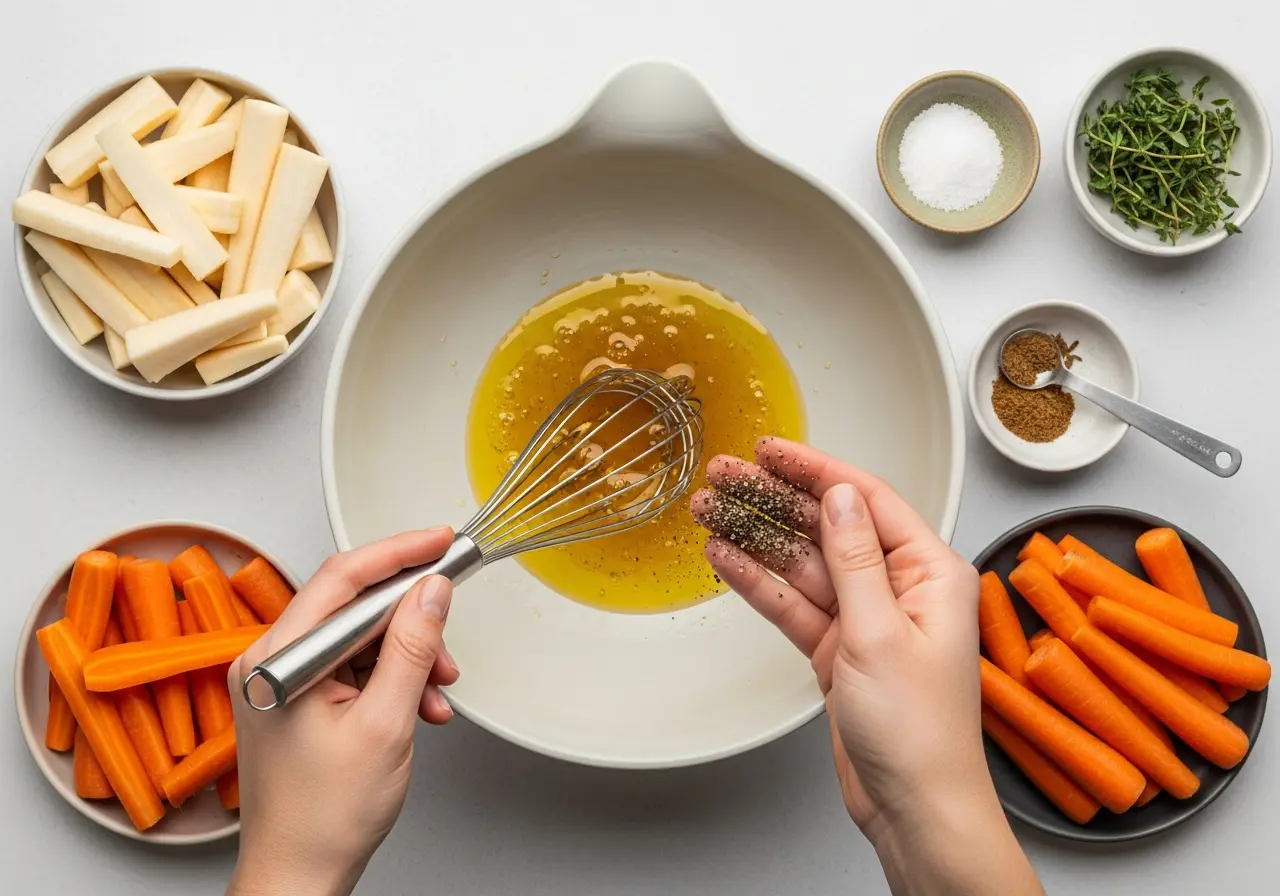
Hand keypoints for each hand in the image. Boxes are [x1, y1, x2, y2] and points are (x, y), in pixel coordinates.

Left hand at [227, 529, 459, 895]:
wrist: (299, 875)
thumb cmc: (324, 818)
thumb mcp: (385, 724)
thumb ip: (411, 649)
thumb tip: (431, 591)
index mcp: (278, 661)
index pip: (343, 578)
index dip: (400, 554)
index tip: (441, 542)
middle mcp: (272, 662)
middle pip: (354, 607)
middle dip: (412, 620)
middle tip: (449, 631)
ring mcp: (284, 681)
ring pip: (362, 638)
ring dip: (409, 657)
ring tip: (437, 692)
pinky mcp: (299, 698)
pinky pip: (355, 666)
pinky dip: (393, 680)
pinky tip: (419, 707)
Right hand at [693, 438, 1040, 894]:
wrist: (914, 806)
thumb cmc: (921, 733)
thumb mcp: (880, 634)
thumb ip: (854, 561)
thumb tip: (839, 498)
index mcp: (931, 574)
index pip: (867, 501)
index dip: (815, 470)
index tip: (772, 450)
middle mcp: (900, 589)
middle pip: (829, 527)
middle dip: (775, 500)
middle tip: (727, 474)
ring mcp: (866, 620)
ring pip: (803, 564)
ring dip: (757, 539)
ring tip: (711, 511)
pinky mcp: (840, 650)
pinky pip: (794, 605)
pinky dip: (760, 583)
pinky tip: (727, 560)